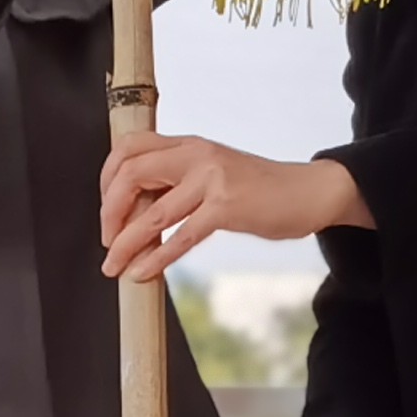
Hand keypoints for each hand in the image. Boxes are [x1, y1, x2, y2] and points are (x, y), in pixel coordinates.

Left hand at [100, 135, 366, 280]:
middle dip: (109, 212)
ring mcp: (212, 179)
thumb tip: (137, 210)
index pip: (130, 147)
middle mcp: (197, 154)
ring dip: (126, 244)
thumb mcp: (215, 172)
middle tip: (106, 240)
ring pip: (152, 213)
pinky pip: (180, 236)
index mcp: (190, 144)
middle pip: (131, 173)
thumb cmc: (260, 189)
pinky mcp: (227, 207)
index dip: (107, 178)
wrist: (310, 191)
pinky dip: (156, 258)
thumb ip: (180, 180)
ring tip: (114, 266)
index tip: (108, 209)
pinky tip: (143, 272)